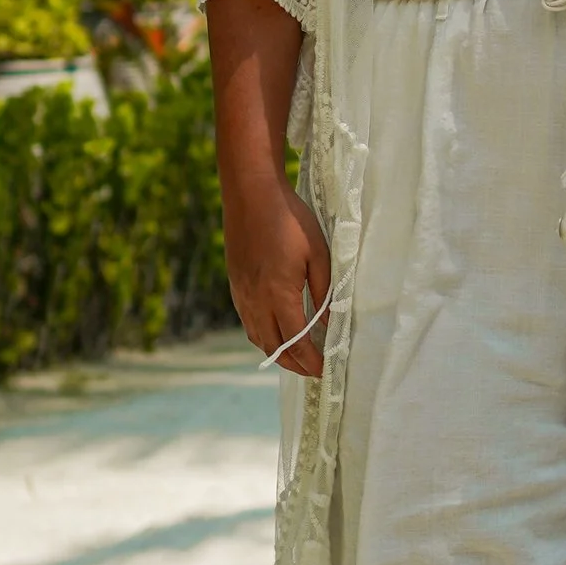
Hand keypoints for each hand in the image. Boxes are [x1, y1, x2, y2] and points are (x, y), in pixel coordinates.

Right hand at [224, 170, 331, 377]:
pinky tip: (275, 332)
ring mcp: (242, 294)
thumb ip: (325, 292)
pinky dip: (263, 336)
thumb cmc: (290, 220)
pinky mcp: (235, 285)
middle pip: (274, 347)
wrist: (251, 195)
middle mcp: (256, 301)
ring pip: (258, 337)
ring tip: (296, 358)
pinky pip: (248, 322)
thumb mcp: (318, 254)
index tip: (324, 370)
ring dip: (277, 353)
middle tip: (314, 370)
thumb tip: (329, 323)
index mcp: (279, 294)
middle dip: (294, 364)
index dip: (311, 360)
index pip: (297, 341)